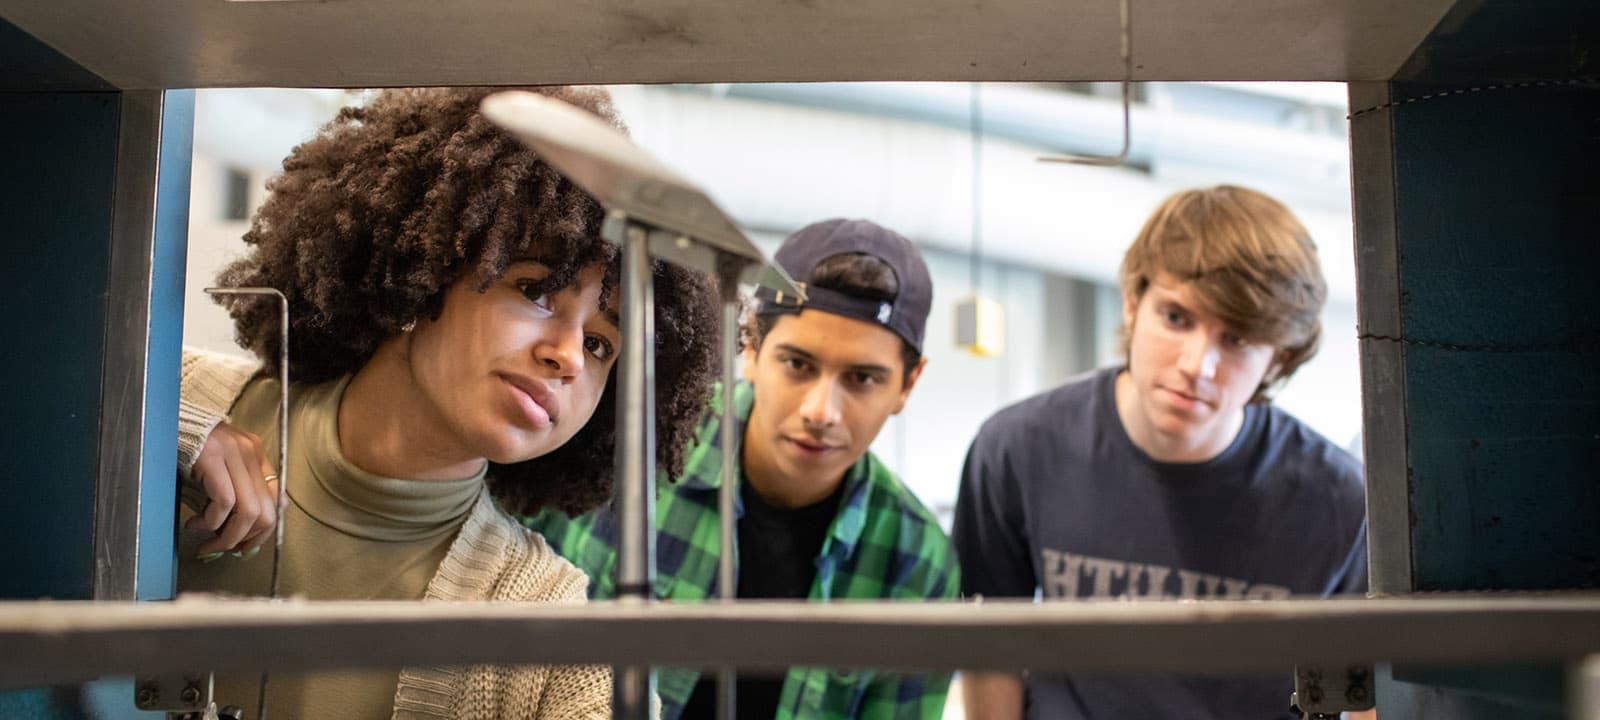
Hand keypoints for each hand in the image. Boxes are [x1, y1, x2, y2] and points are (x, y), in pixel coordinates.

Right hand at [186, 421, 280, 554]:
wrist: (165, 422)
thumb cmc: (192, 452)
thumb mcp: (223, 469)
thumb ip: (244, 488)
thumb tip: (265, 519)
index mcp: (257, 455)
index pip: (276, 501)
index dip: (263, 531)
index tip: (244, 546)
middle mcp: (251, 453)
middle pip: (266, 511)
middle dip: (247, 539)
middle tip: (226, 549)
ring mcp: (234, 454)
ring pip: (248, 511)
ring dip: (228, 537)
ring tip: (208, 543)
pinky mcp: (212, 459)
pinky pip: (224, 501)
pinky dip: (212, 522)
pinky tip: (195, 524)